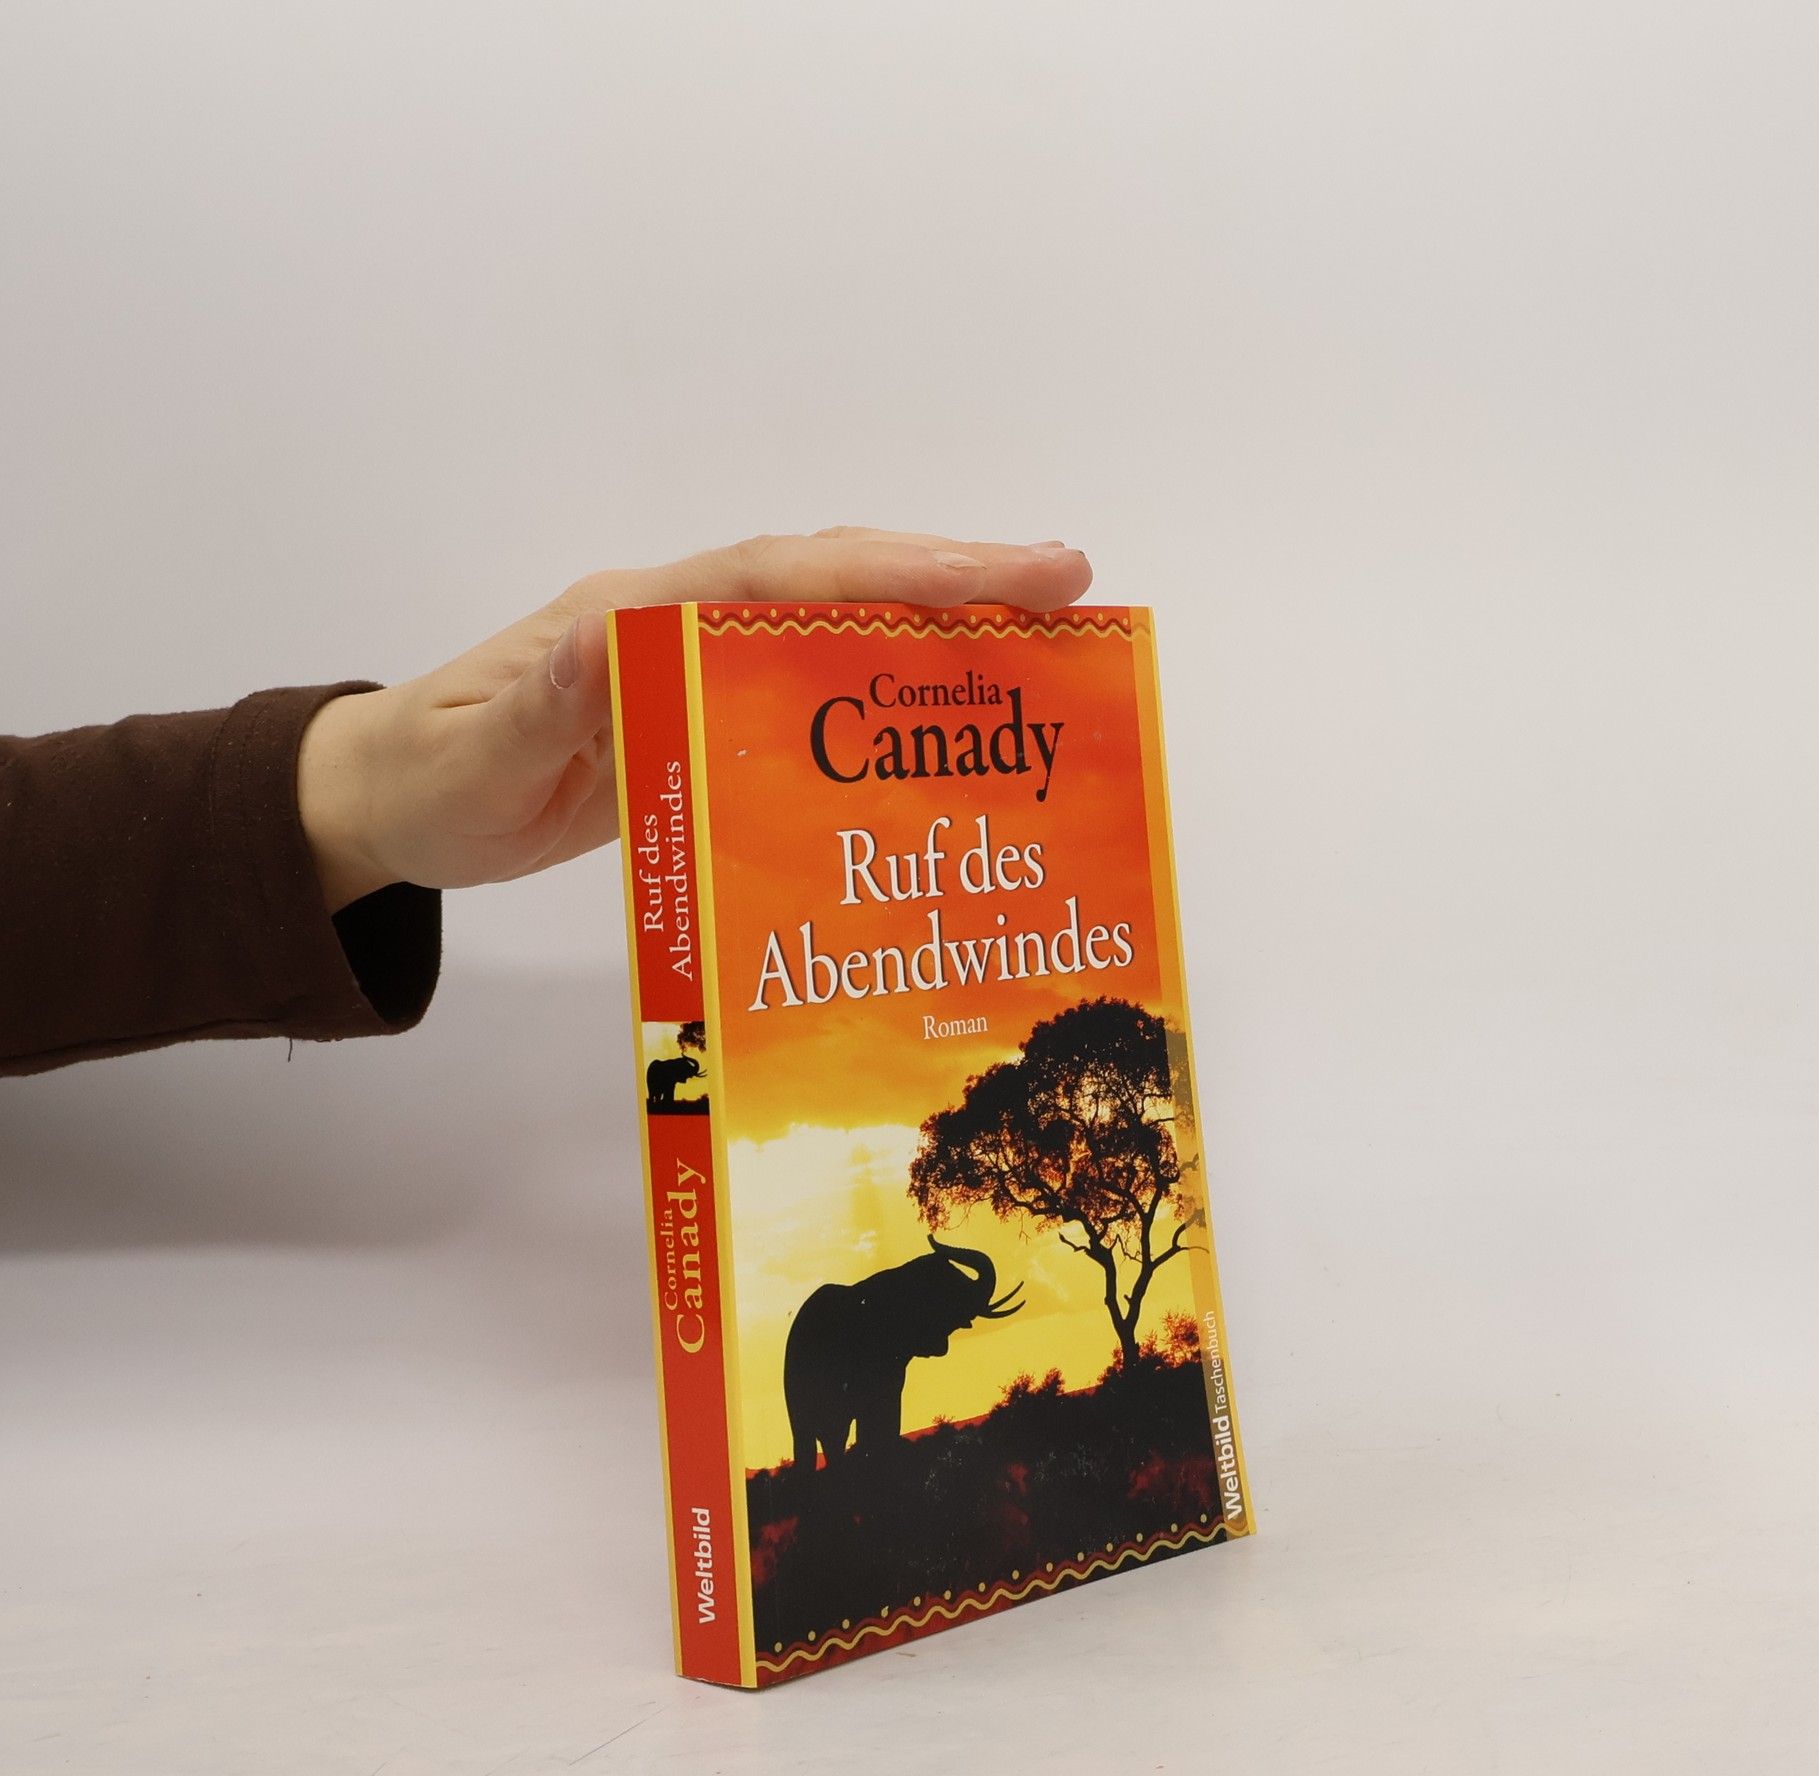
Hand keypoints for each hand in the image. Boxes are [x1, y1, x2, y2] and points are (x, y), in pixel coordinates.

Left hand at [296, 528, 1093, 911]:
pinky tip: (940, 723)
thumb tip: (610, 639)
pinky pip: (809, 684)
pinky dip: (883, 685)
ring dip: (932, 620)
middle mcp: (675, 618)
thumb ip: (540, 707)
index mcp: (633, 614)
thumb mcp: (474, 762)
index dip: (898, 572)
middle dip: (949, 577)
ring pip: (830, 622)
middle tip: (1070, 586)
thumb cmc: (429, 780)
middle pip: (831, 579)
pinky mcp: (697, 711)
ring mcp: (690, 661)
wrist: (387, 800)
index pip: (786, 577)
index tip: (1010, 573)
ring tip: (1042, 643)